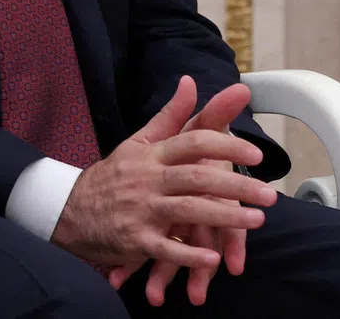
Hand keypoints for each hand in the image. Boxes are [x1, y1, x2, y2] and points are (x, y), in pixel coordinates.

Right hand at [110, 82, 256, 305]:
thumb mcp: (139, 141)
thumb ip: (170, 115)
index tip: (256, 154)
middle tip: (270, 194)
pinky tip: (214, 258)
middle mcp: (150, 179)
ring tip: (256, 221)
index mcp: (154, 153)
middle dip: (237, 185)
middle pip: (198, 177)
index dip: (227, 145)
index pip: (194, 142)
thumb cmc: (115, 174)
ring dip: (225, 217)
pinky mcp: (135, 241)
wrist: (69, 211)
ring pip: (188, 210)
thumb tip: (190, 81)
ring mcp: (142, 210)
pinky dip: (189, 255)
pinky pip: (165, 249)